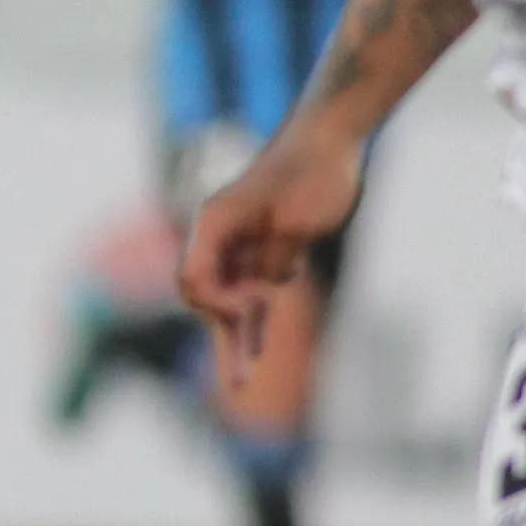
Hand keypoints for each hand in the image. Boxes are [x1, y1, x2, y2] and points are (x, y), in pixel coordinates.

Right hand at [178, 121, 364, 359]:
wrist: (331, 141)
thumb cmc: (313, 175)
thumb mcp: (298, 222)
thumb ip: (274, 259)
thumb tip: (266, 287)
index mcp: (214, 224)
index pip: (194, 279)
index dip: (218, 304)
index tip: (254, 305)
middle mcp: (219, 237)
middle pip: (202, 295)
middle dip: (222, 329)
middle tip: (243, 369)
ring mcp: (240, 245)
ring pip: (228, 301)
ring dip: (235, 340)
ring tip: (239, 385)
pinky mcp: (264, 250)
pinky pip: (251, 293)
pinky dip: (255, 321)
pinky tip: (258, 349)